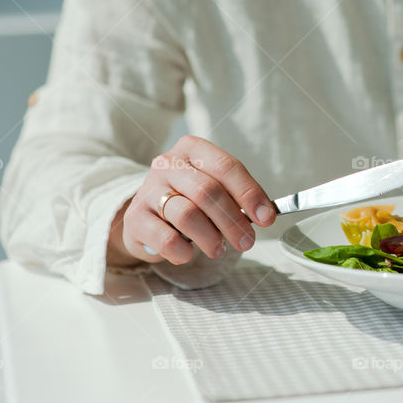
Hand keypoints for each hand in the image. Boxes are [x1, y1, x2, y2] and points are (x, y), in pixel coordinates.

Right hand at [108, 136, 275, 265]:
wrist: (147, 218)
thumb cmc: (189, 202)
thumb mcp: (213, 190)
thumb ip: (237, 198)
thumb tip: (265, 214)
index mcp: (192, 149)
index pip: (226, 167)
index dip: (250, 193)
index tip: (267, 218)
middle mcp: (167, 164)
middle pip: (208, 191)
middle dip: (233, 221)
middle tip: (246, 242)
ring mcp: (148, 190)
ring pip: (187, 215)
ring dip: (211, 238)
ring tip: (218, 249)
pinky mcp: (135, 218)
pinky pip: (167, 239)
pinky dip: (184, 252)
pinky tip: (188, 253)